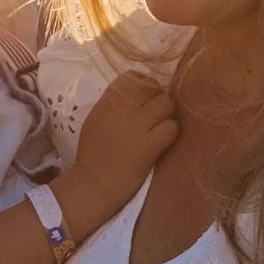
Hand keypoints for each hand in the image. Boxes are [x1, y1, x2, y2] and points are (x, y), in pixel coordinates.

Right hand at [62, 67, 179, 232]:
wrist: (94, 185)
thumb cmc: (93, 156)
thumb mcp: (95, 121)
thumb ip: (113, 105)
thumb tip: (137, 95)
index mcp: (106, 103)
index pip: (132, 77)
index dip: (145, 84)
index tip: (145, 97)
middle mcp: (122, 110)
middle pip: (153, 88)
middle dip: (158, 98)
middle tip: (157, 113)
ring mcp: (137, 127)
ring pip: (166, 104)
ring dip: (167, 114)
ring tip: (160, 126)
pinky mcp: (150, 145)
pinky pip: (171, 127)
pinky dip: (170, 133)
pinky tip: (162, 141)